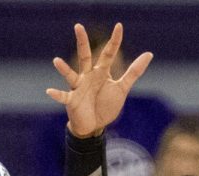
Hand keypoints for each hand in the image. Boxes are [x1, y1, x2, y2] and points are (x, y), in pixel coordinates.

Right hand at [46, 22, 152, 138]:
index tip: (119, 26)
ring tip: (56, 61)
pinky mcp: (72, 101)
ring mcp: (79, 88)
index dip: (114, 41)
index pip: (108, 53)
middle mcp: (88, 76)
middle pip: (85, 56)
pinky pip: (63, 97)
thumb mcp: (122, 88)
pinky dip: (57, 94)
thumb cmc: (105, 106)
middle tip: (78, 26)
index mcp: (101, 72)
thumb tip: (149, 53)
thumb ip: (134, 72)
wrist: (93, 126)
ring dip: (63, 69)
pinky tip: (49, 91)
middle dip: (82, 42)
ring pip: (71, 75)